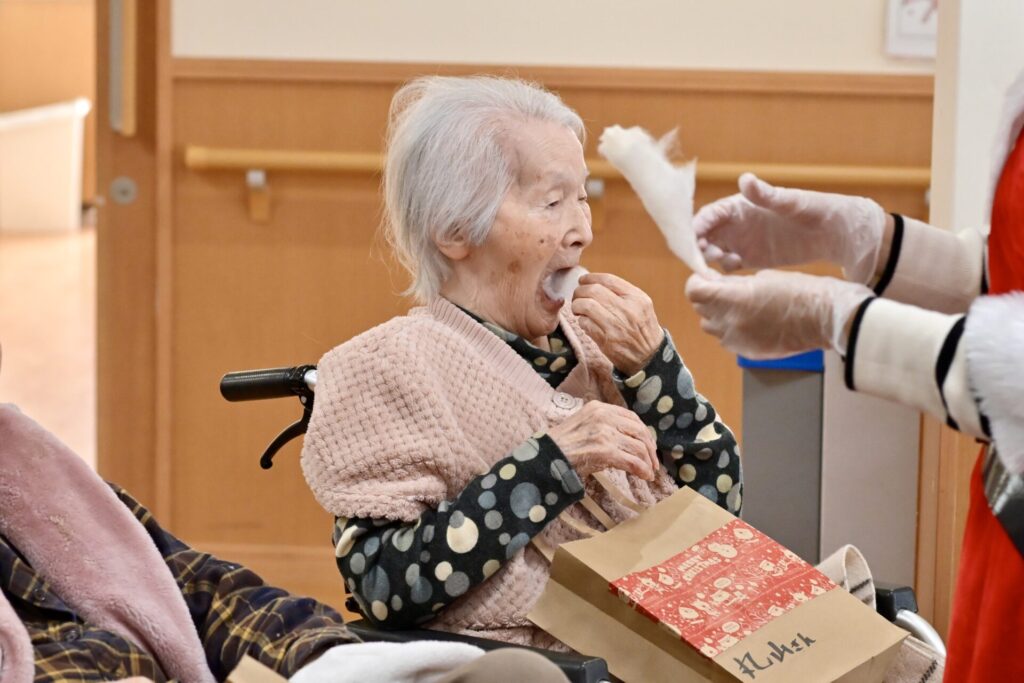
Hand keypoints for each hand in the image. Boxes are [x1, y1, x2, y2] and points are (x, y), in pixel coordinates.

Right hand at [548, 401, 657, 480]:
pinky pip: (632, 461)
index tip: (648, 446)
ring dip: (647, 462)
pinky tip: (644, 476)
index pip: (631, 417)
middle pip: (639, 431)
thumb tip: (626, 441)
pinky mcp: (605, 451)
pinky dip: (642, 470)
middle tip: (653, 463)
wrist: (545, 457)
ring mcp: (605, 434)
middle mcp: (604, 417)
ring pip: (638, 447)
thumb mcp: (582, 425)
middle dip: (649, 449)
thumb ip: (603, 426)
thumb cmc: (561, 446)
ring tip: (648, 472)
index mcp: (598, 408)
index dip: (643, 433)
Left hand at [571, 272, 664, 374]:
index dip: (590, 278)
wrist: (649, 356)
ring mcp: (616, 326)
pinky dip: (581, 320)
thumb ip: (621, 292)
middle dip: (580, 291)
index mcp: (636, 298)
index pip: (607, 280)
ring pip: (586, 305)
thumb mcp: (641, 305)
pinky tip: (585, 322)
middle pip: (593, 291)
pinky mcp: (606, 340)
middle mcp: (627, 310)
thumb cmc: (641, 327)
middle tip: (577, 296)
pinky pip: (584, 323)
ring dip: (577, 305)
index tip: (583, 280)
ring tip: (578, 308)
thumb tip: (592, 282)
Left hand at [685, 270, 872, 358]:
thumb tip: (716, 284)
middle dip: (707, 297)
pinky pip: (727, 339)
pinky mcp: (748, 353)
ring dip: (717, 314)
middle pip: (699, 309)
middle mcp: (730, 323)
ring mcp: (738, 341)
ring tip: (738, 304)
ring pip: (710, 327)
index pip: (694, 291)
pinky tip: (750, 320)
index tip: (706, 277)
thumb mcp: (763, 277)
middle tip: (723, 288)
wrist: (826, 319)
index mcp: (733, 300)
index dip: (697, 282)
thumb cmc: (801, 292)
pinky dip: (731, 329)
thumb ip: (734, 283)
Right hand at [694, 173, 886, 281]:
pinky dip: (723, 274)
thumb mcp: (792, 203)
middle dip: (699, 246)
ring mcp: (742, 242)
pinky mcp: (751, 259)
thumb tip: (744, 179)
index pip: (710, 214)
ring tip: (723, 265)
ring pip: (712, 252)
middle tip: (707, 258)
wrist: (838, 234)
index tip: (695, 239)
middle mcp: (737, 223)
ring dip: (709, 260)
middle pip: (705, 235)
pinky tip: (731, 279)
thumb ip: (767, 195)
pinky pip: (727, 268)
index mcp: (741, 205)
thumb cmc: (817, 210)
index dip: (698, 225)